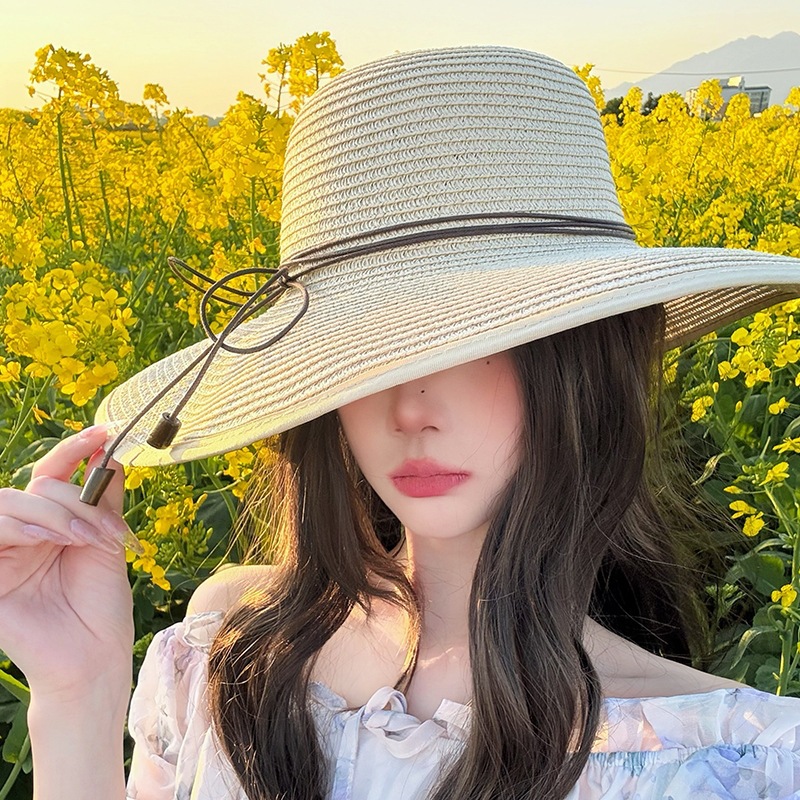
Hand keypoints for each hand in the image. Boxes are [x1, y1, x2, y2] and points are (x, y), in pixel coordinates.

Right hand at [0, 425, 134, 697]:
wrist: (94, 656)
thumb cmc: (100, 605)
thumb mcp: (108, 542)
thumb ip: (103, 499)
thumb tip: (110, 454)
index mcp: (53, 525)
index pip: (52, 475)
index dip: (74, 449)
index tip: (104, 432)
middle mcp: (25, 534)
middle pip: (35, 486)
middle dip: (71, 499)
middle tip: (101, 531)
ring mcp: (3, 552)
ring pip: (9, 502)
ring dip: (52, 513)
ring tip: (80, 541)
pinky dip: (23, 527)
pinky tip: (49, 541)